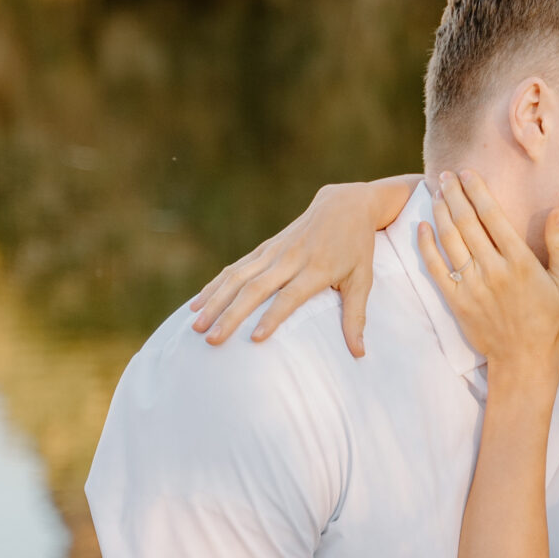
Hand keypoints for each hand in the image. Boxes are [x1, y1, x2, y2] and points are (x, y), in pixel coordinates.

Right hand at [189, 179, 411, 356]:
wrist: (344, 204)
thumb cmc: (356, 247)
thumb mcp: (363, 279)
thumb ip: (356, 316)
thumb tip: (359, 353)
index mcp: (317, 268)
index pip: (291, 296)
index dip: (273, 316)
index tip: (255, 339)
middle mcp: (291, 258)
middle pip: (256, 289)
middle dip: (231, 315)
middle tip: (211, 339)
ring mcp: (274, 251)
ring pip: (238, 276)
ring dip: (215, 300)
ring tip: (195, 324)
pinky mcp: (265, 247)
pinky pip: (235, 267)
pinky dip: (215, 285)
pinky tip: (198, 303)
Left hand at [420, 171, 558, 375]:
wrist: (523, 359)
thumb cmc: (549, 320)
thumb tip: (558, 211)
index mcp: (520, 262)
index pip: (492, 217)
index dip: (478, 191)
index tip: (469, 173)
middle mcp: (493, 269)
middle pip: (467, 222)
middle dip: (454, 194)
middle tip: (445, 175)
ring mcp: (472, 285)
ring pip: (450, 240)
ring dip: (440, 212)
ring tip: (435, 192)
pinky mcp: (456, 301)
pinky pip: (436, 268)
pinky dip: (427, 246)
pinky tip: (422, 227)